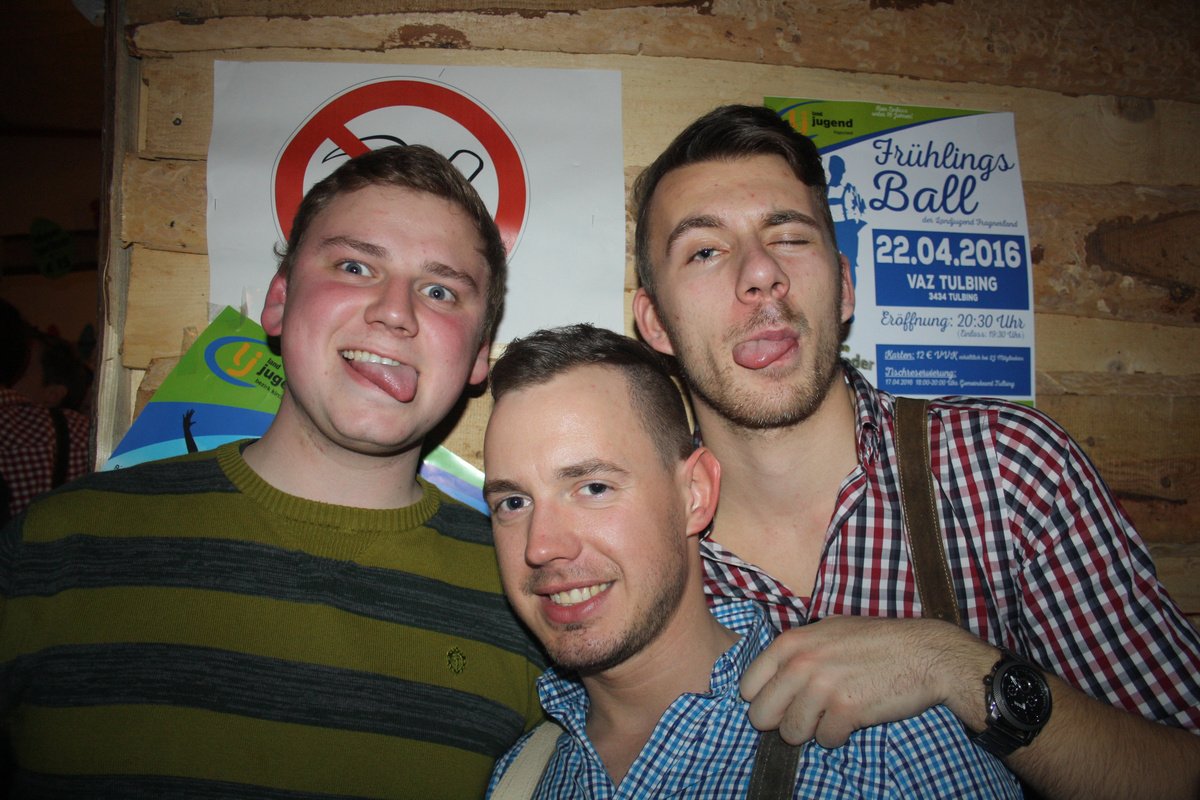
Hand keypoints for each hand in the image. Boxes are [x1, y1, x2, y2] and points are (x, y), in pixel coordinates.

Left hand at [740, 616, 991, 746]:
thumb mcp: (828, 631)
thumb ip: (797, 650)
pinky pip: (825, 741)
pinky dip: (838, 736)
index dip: (762, 700)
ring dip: (811, 731)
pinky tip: (853, 719)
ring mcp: (822, 687)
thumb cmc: (876, 641)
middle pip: (761, 715)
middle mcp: (801, 664)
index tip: (779, 703)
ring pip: (792, 733)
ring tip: (831, 716)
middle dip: (780, 722)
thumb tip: (772, 675)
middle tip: (804, 717)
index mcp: (791, 643)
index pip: (748, 686)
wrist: (923, 653)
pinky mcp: (845, 710)